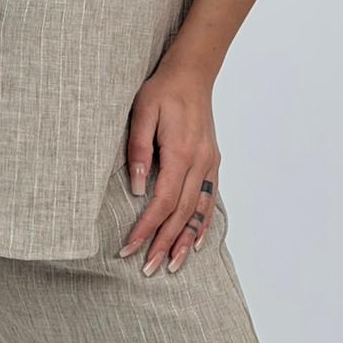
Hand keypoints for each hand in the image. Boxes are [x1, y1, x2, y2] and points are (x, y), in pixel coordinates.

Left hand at [117, 59, 220, 275]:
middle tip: (147, 268)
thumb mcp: (141, 112)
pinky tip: (195, 241)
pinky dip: (203, 224)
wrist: (192, 74)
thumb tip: (138, 187)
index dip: (146, 228)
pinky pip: (210, 200)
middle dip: (163, 243)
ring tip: (171, 265)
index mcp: (180, 153)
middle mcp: (199, 163)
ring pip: (198, 211)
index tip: (130, 247)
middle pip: (181, 213)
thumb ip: (138, 148)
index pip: (162, 202)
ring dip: (184, 241)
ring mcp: (209, 163)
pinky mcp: (212, 161)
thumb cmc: (162, 90)